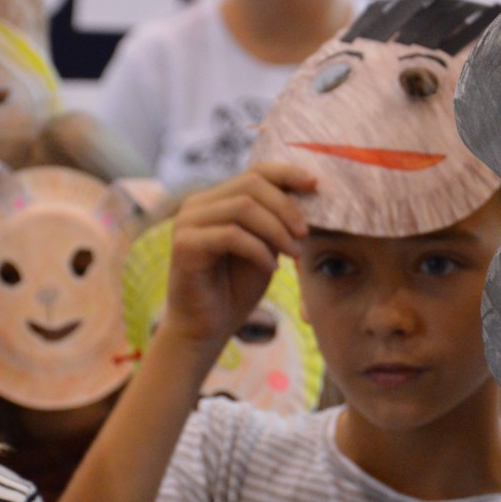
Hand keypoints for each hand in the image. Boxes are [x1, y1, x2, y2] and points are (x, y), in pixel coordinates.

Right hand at [163, 162, 315, 354]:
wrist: (206, 329)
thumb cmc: (236, 289)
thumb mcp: (265, 248)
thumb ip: (277, 221)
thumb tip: (309, 194)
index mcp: (217, 199)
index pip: (255, 172)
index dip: (287, 174)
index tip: (315, 185)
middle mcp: (198, 204)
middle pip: (251, 185)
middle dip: (286, 207)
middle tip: (305, 233)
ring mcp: (188, 222)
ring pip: (243, 207)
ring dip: (276, 230)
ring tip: (294, 253)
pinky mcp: (184, 245)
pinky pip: (231, 235)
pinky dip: (258, 251)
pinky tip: (272, 269)